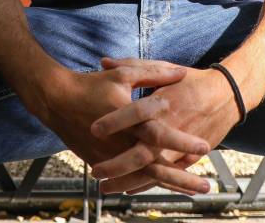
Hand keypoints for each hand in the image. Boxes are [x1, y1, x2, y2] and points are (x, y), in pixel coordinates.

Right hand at [36, 60, 211, 194]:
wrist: (57, 102)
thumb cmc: (93, 85)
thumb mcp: (124, 74)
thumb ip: (154, 73)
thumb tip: (181, 73)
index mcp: (130, 120)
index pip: (160, 134)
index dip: (182, 141)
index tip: (205, 147)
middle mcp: (122, 143)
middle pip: (156, 166)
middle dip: (183, 178)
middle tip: (206, 185)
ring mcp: (112, 157)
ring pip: (145, 176)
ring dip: (171, 184)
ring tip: (194, 190)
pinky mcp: (103, 163)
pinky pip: (129, 178)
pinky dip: (149, 183)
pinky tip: (166, 187)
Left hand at [88, 57, 242, 194]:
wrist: (227, 95)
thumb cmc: (190, 80)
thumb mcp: (164, 68)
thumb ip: (132, 66)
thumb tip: (103, 61)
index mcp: (164, 101)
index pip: (137, 112)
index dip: (115, 121)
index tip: (94, 129)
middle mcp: (171, 126)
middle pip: (143, 150)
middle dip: (118, 164)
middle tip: (96, 171)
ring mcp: (181, 145)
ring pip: (153, 169)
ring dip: (128, 180)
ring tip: (106, 187)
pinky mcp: (189, 156)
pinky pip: (166, 175)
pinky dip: (148, 184)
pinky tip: (129, 189)